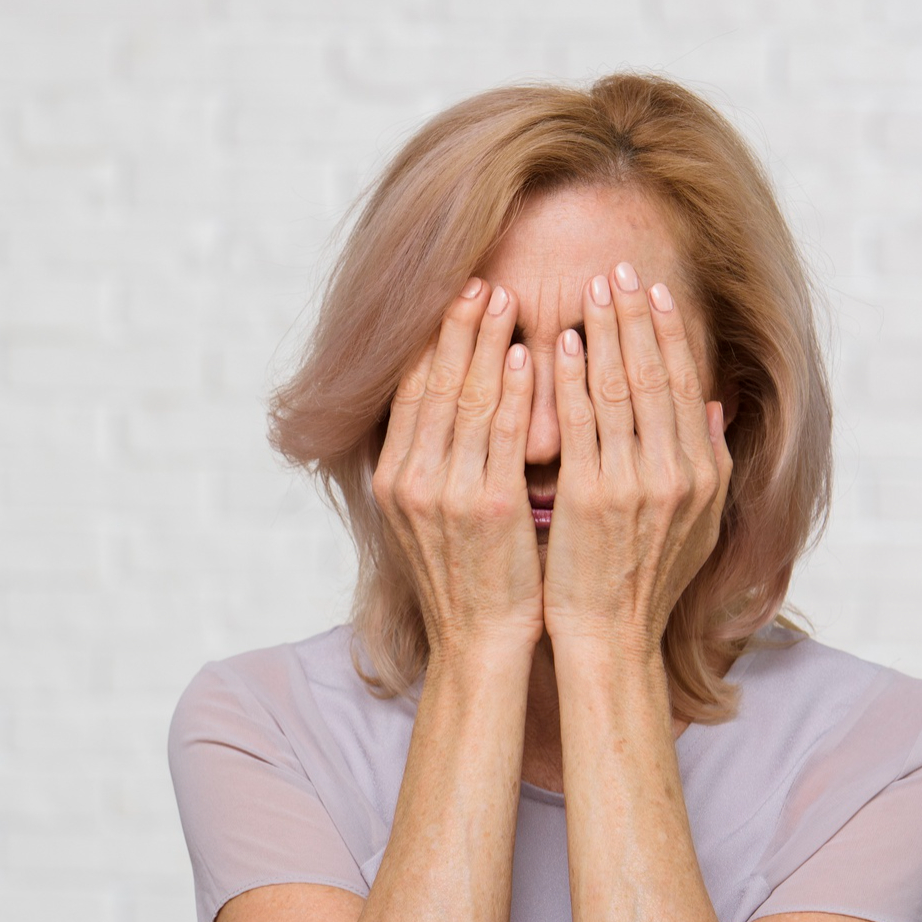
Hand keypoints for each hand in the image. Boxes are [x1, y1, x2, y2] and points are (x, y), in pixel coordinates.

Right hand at [374, 278, 541, 663]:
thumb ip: (429, 463)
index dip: (428, 341)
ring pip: (468, 399)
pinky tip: (529, 356)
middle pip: (434, 384)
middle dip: (457, 327)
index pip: (408, 392)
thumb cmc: (466, 579)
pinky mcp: (489, 507)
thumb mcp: (426, 518)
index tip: (449, 300)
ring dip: (489, 343)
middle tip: (479, 280)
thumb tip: (437, 411)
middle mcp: (410, 480)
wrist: (478, 642)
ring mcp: (446, 493)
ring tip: (506, 299)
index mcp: (392, 479)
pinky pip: (505, 433)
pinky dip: (516, 391)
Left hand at [543, 262, 731, 661]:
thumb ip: (704, 461)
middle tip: (620, 266)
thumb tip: (713, 405)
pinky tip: (563, 344)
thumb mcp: (693, 522)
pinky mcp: (593, 497)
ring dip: (605, 332)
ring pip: (620, 389)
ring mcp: (637, 483)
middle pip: (656, 374)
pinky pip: (581, 424)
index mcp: (704, 473)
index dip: (670, 332)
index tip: (655, 290)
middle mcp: (678, 472)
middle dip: (637, 315)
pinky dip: (574, 379)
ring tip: (591, 289)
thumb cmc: (640, 581)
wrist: (610, 639)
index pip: (685, 383)